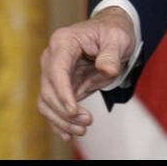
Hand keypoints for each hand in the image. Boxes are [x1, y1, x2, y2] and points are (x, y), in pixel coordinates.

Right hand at [37, 7, 136, 141]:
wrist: (112, 32)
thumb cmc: (114, 31)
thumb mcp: (118, 38)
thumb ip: (111, 54)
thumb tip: (106, 69)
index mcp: (64, 41)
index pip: (56, 70)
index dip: (62, 92)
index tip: (73, 111)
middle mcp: (53, 57)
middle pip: (48, 90)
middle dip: (64, 111)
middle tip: (87, 122)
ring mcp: (53, 72)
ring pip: (47, 102)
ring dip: (61, 119)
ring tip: (82, 130)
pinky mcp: (60, 86)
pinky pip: (54, 106)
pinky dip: (59, 121)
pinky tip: (69, 134)